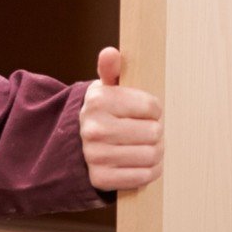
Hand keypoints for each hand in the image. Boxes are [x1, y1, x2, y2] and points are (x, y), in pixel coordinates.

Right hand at [80, 47, 163, 193]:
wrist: (75, 144)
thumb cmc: (102, 113)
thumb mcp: (105, 88)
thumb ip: (111, 69)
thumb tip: (110, 53)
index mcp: (98, 101)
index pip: (152, 107)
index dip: (155, 110)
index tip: (146, 112)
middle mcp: (94, 129)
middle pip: (155, 132)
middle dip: (156, 132)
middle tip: (147, 131)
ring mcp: (96, 155)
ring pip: (151, 155)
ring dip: (156, 153)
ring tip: (146, 146)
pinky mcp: (101, 178)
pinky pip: (143, 177)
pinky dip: (149, 171)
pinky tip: (141, 162)